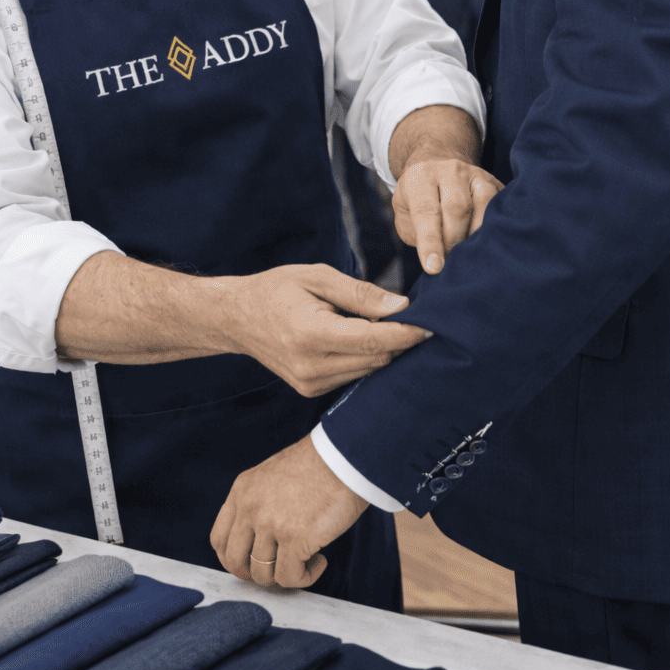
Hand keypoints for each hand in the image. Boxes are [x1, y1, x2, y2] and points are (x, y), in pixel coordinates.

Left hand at [211, 435, 367, 588]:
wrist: (343, 456)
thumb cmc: (318, 465)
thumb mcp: (271, 476)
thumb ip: (258, 502)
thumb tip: (260, 539)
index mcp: (242, 491)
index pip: (219, 539)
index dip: (233, 559)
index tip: (251, 563)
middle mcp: (250, 508)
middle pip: (235, 562)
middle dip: (255, 575)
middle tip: (277, 570)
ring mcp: (270, 524)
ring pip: (262, 575)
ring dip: (285, 576)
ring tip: (306, 561)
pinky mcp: (295, 539)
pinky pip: (290, 578)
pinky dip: (306, 577)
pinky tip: (319, 561)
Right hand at [218, 266, 431, 396]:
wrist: (236, 318)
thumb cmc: (277, 289)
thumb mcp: (317, 277)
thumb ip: (360, 294)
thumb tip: (402, 308)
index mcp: (311, 334)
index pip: (372, 341)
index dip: (407, 334)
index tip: (433, 325)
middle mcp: (310, 366)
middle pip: (375, 359)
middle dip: (399, 341)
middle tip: (418, 319)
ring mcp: (309, 384)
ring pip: (367, 371)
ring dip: (384, 351)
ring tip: (390, 327)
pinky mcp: (310, 391)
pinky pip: (353, 376)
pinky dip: (365, 359)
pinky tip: (366, 340)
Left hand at [392, 160, 503, 273]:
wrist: (438, 169)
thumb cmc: (418, 201)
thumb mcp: (406, 216)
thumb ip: (418, 235)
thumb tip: (439, 261)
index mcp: (421, 177)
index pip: (426, 211)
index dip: (430, 242)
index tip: (434, 268)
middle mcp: (449, 170)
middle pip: (458, 207)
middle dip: (454, 241)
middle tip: (451, 263)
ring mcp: (475, 174)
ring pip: (484, 203)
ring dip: (477, 235)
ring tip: (469, 254)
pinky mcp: (495, 182)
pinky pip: (500, 205)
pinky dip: (495, 228)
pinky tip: (487, 243)